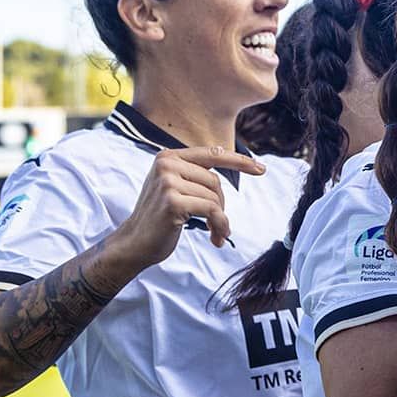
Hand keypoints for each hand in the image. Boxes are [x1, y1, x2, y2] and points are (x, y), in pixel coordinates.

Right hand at [108, 146, 266, 266]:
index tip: (261, 169)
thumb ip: (195, 174)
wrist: (134, 243)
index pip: (212, 154)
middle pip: (215, 180)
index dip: (239, 161)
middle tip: (216, 222)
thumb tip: (232, 159)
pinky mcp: (173, 202)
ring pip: (214, 197)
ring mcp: (168, 182)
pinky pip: (212, 211)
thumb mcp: (174, 188)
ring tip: (215, 232)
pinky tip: (215, 238)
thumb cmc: (160, 217)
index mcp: (167, 157)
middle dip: (221, 204)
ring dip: (221, 219)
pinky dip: (220, 226)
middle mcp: (166, 164)